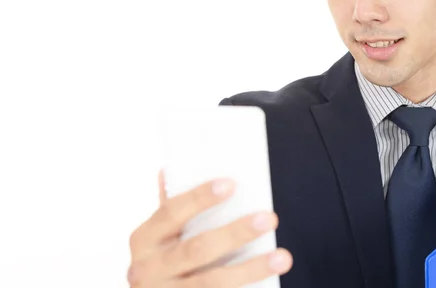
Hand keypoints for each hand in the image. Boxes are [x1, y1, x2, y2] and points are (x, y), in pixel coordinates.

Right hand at [127, 171, 292, 286]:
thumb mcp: (158, 238)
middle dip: (235, 233)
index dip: (199, 197)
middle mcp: (147, 269)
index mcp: (144, 239)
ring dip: (251, 269)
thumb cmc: (160, 263)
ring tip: (282, 257)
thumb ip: (170, 210)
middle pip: (197, 248)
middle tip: (269, 218)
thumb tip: (171, 169)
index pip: (171, 212)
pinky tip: (267, 282)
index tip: (230, 184)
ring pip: (212, 282)